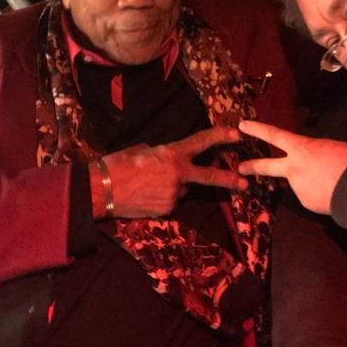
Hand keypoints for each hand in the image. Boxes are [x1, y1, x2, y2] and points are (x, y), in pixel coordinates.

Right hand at [97, 126, 247, 217]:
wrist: (102, 189)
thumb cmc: (119, 163)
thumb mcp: (144, 150)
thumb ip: (163, 154)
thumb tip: (170, 161)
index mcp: (172, 154)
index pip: (201, 142)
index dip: (220, 137)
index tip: (237, 136)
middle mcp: (178, 175)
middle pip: (209, 176)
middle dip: (229, 179)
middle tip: (244, 182)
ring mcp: (173, 195)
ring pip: (182, 190)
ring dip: (174, 186)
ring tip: (150, 184)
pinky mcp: (167, 210)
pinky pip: (171, 201)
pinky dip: (163, 198)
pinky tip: (147, 195)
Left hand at [237, 120, 346, 214]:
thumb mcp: (330, 148)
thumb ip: (315, 154)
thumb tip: (313, 163)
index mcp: (301, 148)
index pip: (274, 134)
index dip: (257, 129)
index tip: (242, 125)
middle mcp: (293, 168)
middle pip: (267, 166)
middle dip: (252, 166)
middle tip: (240, 167)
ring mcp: (297, 187)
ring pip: (298, 183)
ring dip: (309, 183)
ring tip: (331, 182)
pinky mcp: (305, 203)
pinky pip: (310, 197)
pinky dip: (318, 195)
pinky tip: (331, 193)